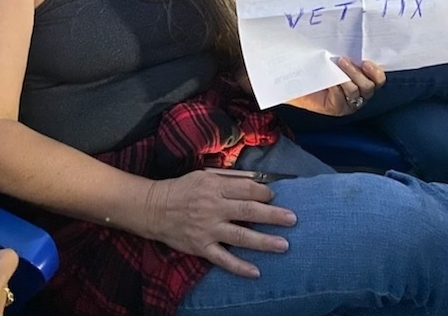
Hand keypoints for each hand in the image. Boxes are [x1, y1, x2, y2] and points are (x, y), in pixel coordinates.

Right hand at [144, 170, 296, 277]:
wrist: (155, 209)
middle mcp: (213, 208)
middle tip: (292, 218)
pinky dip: (239, 267)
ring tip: (284, 245)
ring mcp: (208, 229)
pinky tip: (256, 271)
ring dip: (263, 242)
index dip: (263, 191)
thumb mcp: (204, 175)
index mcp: (214, 187)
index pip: (245, 188)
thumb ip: (229, 178)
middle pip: (248, 211)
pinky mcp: (201, 247)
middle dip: (272, 215)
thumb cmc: (183, 188)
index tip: (274, 195)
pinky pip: (223, 259)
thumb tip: (255, 179)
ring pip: (240, 236)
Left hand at [287, 57, 385, 115]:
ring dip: (346, 78)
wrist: (301, 81)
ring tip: (336, 66)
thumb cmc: (320, 66)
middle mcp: (361, 94)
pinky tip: (329, 81)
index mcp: (365, 80)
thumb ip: (348, 54)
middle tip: (343, 60)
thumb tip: (350, 41)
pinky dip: (336, 88)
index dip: (376, 72)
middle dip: (357, 73)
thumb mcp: (336, 58)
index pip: (378, 79)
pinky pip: (341, 99)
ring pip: (355, 92)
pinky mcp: (338, 108)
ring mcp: (350, 103)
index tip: (366, 62)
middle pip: (369, 86)